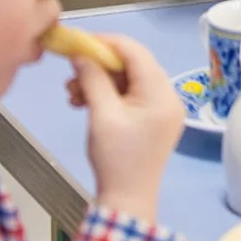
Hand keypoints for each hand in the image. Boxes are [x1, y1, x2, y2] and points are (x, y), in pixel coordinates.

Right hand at [70, 35, 184, 225]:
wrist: (127, 199)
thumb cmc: (116, 158)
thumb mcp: (102, 114)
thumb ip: (93, 79)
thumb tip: (81, 53)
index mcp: (161, 94)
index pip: (136, 52)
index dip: (107, 43)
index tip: (79, 42)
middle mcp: (168, 97)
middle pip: (133, 65)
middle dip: (100, 65)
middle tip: (72, 71)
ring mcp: (162, 109)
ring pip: (128, 80)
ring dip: (100, 81)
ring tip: (72, 92)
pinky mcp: (152, 120)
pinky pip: (130, 96)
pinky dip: (107, 94)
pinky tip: (83, 101)